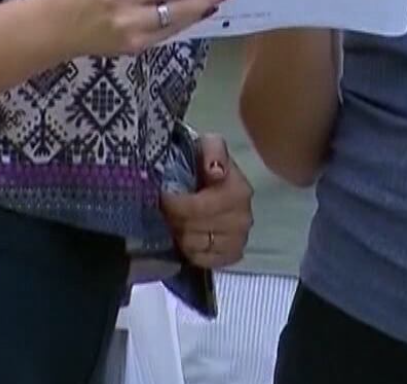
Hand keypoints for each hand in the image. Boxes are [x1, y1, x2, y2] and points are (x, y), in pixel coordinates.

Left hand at [161, 134, 252, 269]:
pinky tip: (189, 237)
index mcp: (238, 191)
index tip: (163, 196)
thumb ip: (213, 151)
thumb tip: (216, 172)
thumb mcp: (208, 145)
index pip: (198, 208)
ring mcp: (239, 239)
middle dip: (176, 219)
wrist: (213, 178)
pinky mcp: (233, 254)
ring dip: (182, 234)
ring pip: (196, 246)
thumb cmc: (206, 162)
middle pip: (195, 229)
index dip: (175, 204)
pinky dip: (192, 251)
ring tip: (178, 221)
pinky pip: (205, 261)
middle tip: (168, 210)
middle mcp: (243, 218)